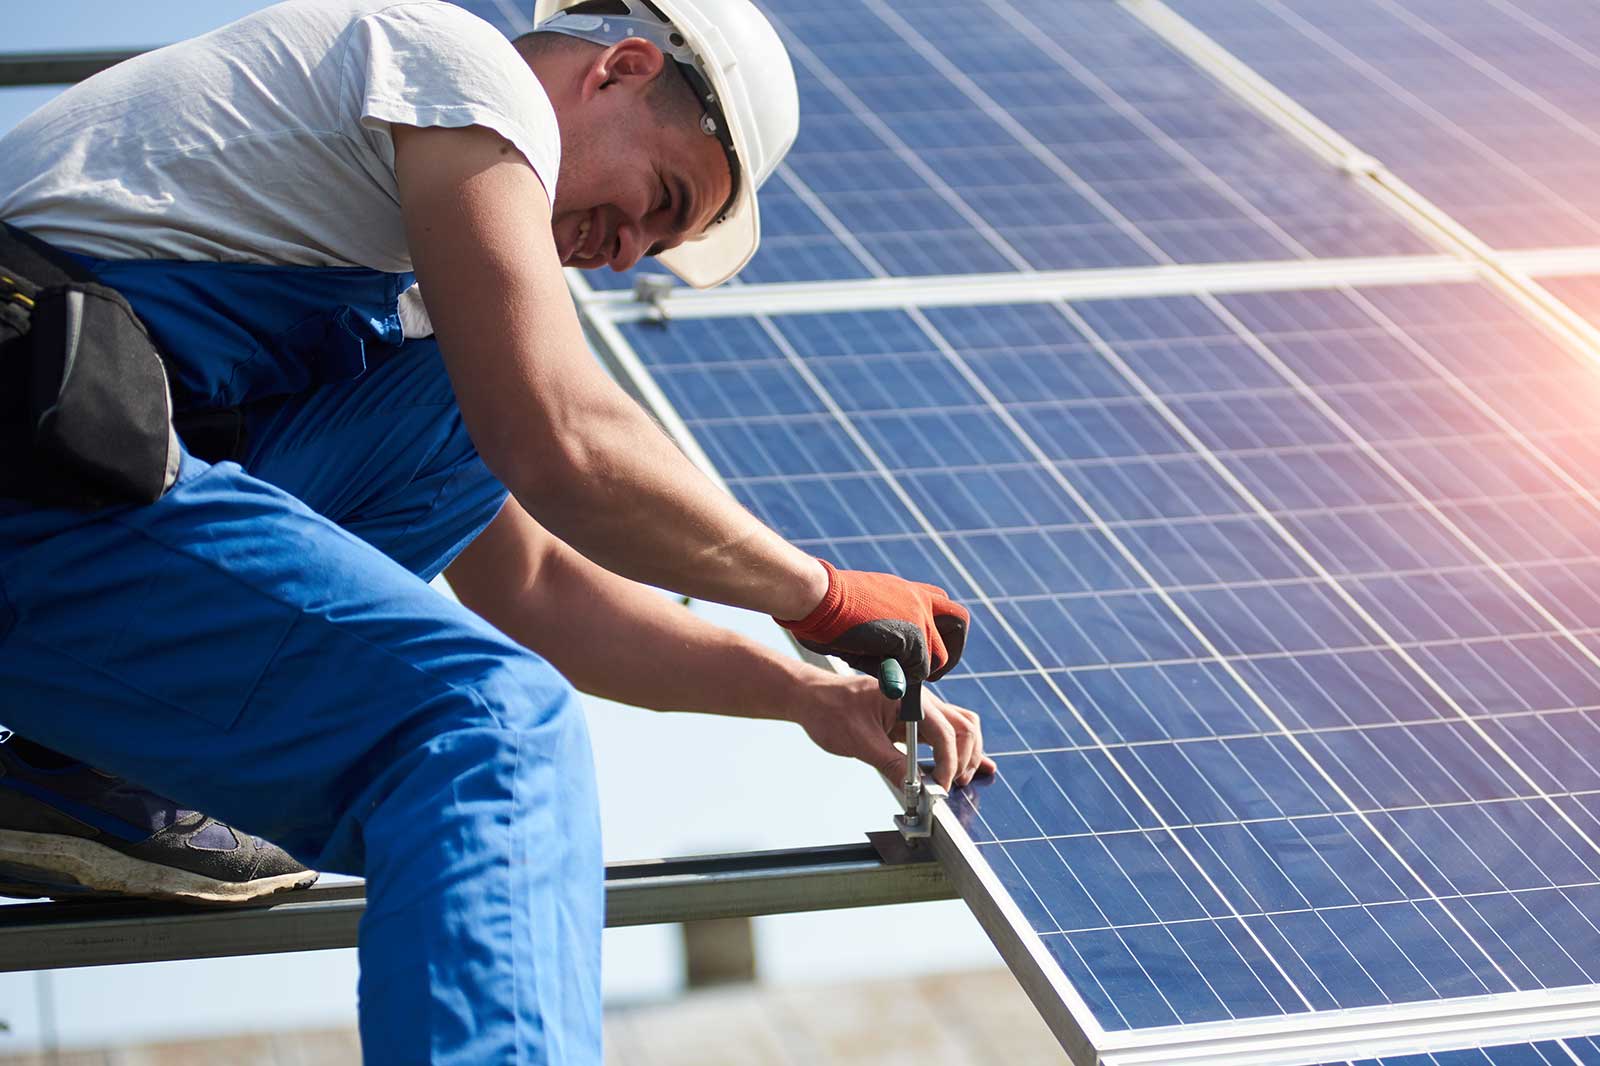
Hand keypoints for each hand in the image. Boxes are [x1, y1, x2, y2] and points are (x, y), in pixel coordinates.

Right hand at [776, 559, 968, 682]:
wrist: (817, 596)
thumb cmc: (827, 608)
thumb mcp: (865, 615)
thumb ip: (885, 634)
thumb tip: (896, 662)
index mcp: (906, 590)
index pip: (940, 608)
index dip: (935, 632)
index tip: (920, 650)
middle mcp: (918, 599)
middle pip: (958, 622)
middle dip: (952, 648)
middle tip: (934, 667)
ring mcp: (918, 617)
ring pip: (941, 653)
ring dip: (928, 668)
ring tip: (911, 679)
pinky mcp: (912, 637)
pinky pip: (921, 668)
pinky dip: (909, 679)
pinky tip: (889, 678)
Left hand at [790, 672, 995, 790]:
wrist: (812, 698)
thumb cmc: (831, 711)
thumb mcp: (860, 742)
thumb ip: (891, 764)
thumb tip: (916, 790)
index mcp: (910, 697)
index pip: (945, 732)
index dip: (947, 764)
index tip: (939, 789)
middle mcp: (921, 700)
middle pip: (963, 727)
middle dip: (964, 759)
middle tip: (949, 787)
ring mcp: (920, 708)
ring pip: (961, 728)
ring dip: (966, 754)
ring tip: (959, 780)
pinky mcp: (915, 719)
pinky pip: (947, 732)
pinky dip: (958, 750)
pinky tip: (974, 767)